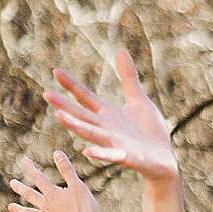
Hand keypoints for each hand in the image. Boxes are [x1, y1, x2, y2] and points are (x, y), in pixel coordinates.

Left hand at [7, 149, 104, 211]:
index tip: (23, 161)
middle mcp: (46, 207)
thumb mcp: (78, 187)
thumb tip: (57, 153)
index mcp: (52, 194)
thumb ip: (67, 170)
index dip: (30, 168)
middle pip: (30, 195)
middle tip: (12, 182)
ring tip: (10, 207)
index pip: (38, 178)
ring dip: (20, 210)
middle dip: (21, 188)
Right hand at [45, 47, 176, 182]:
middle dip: (64, 106)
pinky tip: (88, 152)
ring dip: (76, 126)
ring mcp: (116, 145)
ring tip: (59, 117)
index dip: (71, 85)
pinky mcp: (128, 159)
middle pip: (82, 116)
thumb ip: (128, 78)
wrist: (165, 162)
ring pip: (92, 135)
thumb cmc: (150, 133)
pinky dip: (101, 155)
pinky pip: (112, 156)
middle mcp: (107, 130)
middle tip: (46, 94)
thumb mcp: (138, 100)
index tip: (56, 71)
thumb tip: (120, 50)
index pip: (85, 98)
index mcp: (108, 115)